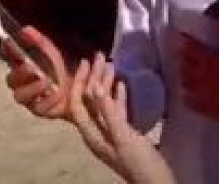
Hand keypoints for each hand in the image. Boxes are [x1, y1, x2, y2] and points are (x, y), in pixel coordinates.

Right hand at [3, 27, 70, 119]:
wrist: (75, 90)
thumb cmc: (57, 69)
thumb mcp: (50, 53)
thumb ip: (38, 41)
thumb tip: (25, 29)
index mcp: (20, 67)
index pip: (8, 59)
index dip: (8, 53)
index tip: (12, 46)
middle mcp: (20, 84)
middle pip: (11, 80)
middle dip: (20, 73)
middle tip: (31, 67)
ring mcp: (28, 99)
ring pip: (20, 96)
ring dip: (32, 88)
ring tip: (46, 81)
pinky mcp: (38, 111)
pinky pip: (38, 108)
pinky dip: (48, 100)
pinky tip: (57, 93)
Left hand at [69, 53, 174, 183]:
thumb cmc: (140, 162)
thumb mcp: (123, 136)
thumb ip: (109, 111)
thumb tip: (95, 86)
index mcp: (92, 135)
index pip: (78, 104)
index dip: (79, 82)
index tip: (86, 62)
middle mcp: (97, 133)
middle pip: (89, 101)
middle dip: (93, 78)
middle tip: (100, 56)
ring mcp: (111, 133)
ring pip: (103, 104)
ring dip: (105, 84)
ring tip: (111, 64)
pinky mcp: (125, 134)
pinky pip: (116, 110)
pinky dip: (117, 96)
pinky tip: (122, 84)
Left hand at [179, 22, 218, 138]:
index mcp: (209, 62)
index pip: (191, 47)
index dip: (185, 40)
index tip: (180, 35)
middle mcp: (201, 78)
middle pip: (185, 65)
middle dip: (183, 57)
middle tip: (183, 52)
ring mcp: (202, 95)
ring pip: (185, 82)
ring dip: (184, 74)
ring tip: (185, 71)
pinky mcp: (206, 110)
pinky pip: (189, 102)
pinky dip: (186, 96)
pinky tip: (188, 94)